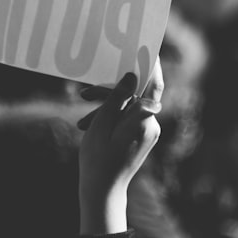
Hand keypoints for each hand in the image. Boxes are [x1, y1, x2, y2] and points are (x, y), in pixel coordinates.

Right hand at [77, 62, 162, 233]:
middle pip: (136, 94)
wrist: (102, 192)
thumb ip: (119, 97)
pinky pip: (126, 118)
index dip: (150, 63)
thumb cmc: (99, 159)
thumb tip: (133, 75)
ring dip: (106, 106)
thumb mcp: (104, 124)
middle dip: (111, 91)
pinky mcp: (139, 137)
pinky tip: (89, 124)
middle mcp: (151, 124)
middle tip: (85, 92)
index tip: (145, 45)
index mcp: (145, 120)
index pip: (154, 84)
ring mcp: (146, 132)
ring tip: (82, 118)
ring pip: (128, 106)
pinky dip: (110, 117)